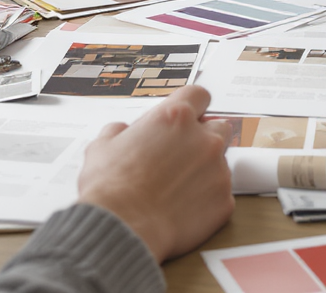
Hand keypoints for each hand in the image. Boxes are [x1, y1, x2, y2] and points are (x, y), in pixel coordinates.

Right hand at [77, 85, 234, 262]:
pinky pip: (221, 194)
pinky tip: (182, 208)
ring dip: (204, 170)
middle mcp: (203, 139)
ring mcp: (218, 171)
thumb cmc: (110, 189)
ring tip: (176, 188)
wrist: (123, 229)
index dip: (192, 106)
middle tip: (182, 155)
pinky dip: (206, 199)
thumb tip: (121, 132)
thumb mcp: (102, 146)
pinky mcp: (224, 201)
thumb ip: (119, 132)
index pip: (199, 95)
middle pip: (219, 127)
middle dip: (205, 138)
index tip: (188, 116)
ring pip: (220, 163)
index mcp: (175, 117)